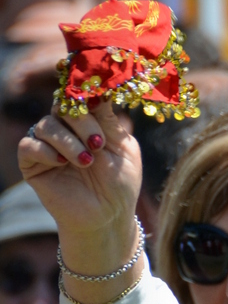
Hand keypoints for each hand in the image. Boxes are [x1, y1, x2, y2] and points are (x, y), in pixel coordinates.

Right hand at [18, 103, 141, 275]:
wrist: (109, 217)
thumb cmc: (120, 182)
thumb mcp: (122, 147)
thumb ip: (109, 119)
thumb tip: (101, 86)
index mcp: (87, 120)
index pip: (79, 95)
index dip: (84, 92)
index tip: (96, 92)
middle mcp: (65, 128)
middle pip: (63, 106)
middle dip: (82, 122)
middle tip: (98, 144)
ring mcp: (47, 145)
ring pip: (46, 125)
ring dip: (68, 141)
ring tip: (87, 161)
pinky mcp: (33, 164)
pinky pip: (29, 146)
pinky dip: (45, 151)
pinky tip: (63, 163)